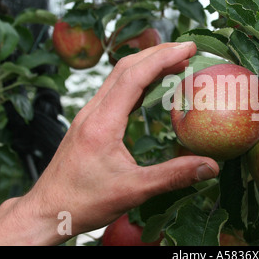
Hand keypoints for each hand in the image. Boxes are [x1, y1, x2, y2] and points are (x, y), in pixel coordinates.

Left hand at [0, 42, 218, 245]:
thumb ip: (173, 177)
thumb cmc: (84, 202)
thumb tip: (211, 167)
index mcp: (102, 123)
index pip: (134, 77)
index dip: (163, 58)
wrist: (47, 210)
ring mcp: (89, 115)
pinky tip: (152, 86)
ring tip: (175, 62)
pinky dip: (138, 80)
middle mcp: (93, 111)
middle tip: (187, 49)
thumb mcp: (133, 191)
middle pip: (125, 67)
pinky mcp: (90, 122)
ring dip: (147, 64)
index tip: (188, 48)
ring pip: (118, 76)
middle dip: (158, 53)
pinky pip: (115, 90)